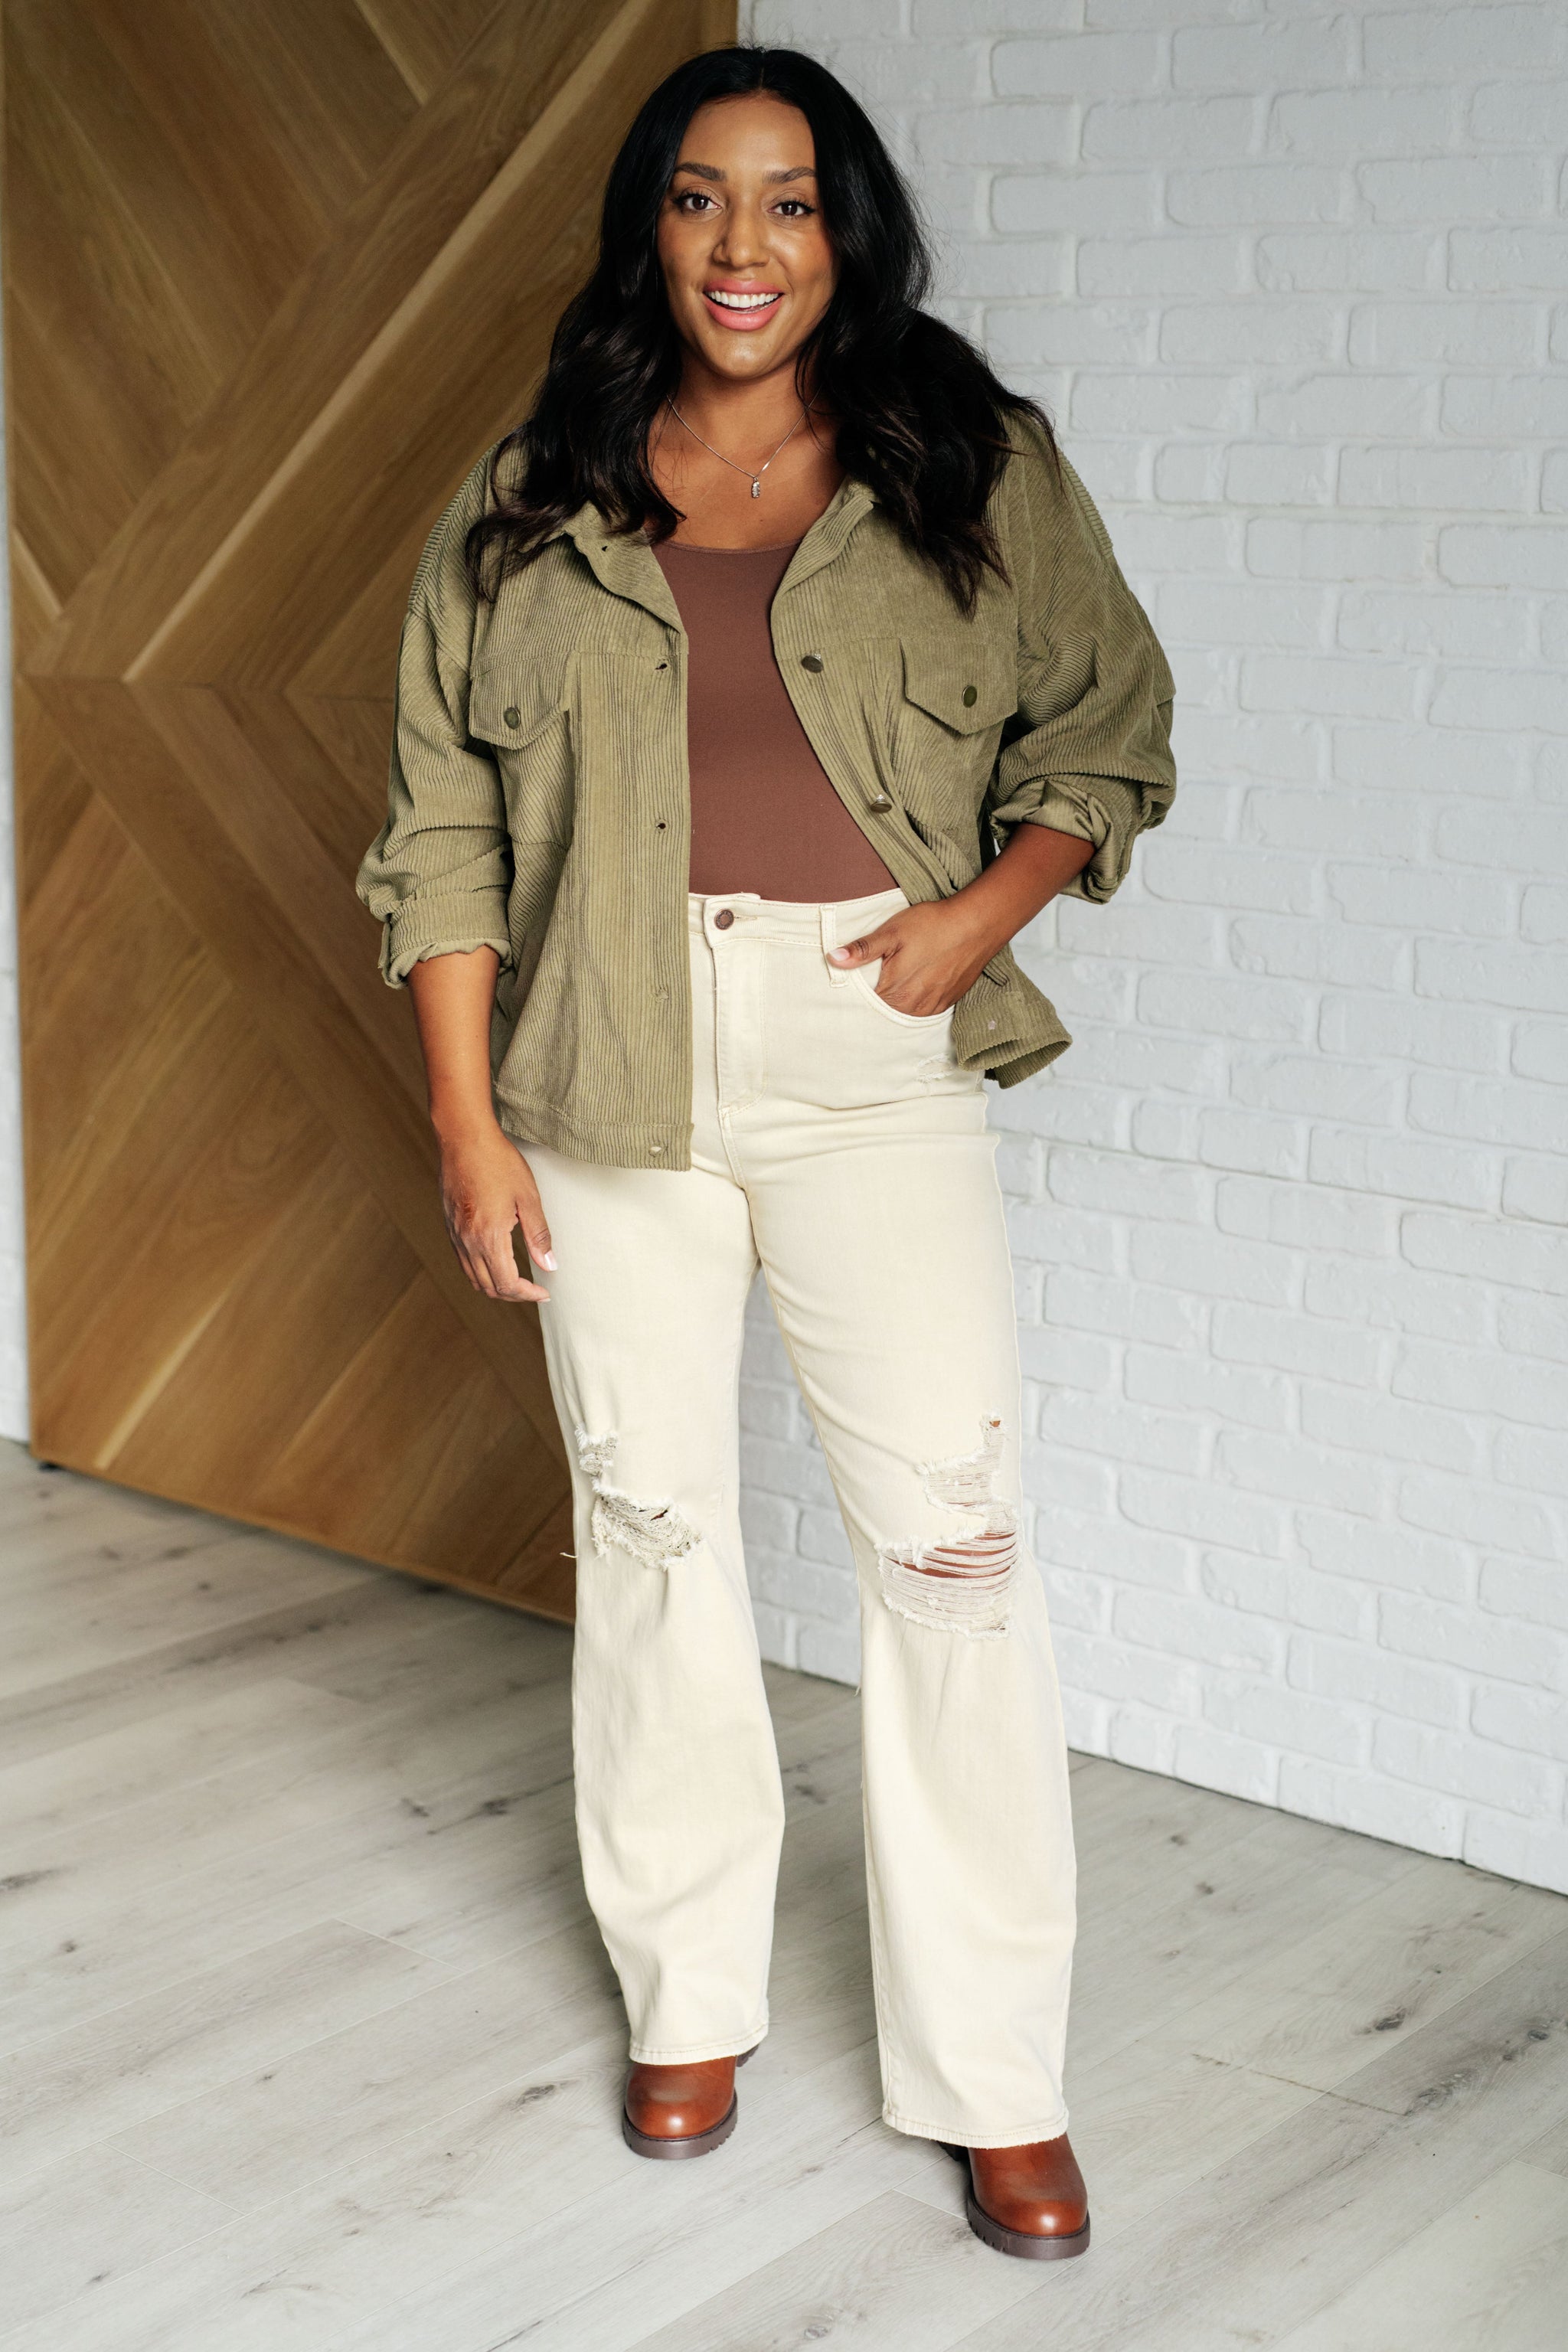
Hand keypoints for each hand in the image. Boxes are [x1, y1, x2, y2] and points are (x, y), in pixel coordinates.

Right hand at [435, 1119, 554, 1302]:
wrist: (463, 1139)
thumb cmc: (497, 1162)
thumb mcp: (528, 1198)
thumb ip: (539, 1235)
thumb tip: (549, 1265)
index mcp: (489, 1237)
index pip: (507, 1284)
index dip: (528, 1295)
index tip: (544, 1292)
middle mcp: (467, 1242)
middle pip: (489, 1287)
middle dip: (514, 1295)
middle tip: (534, 1290)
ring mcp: (455, 1235)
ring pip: (473, 1278)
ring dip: (496, 1286)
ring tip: (517, 1282)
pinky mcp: (449, 1226)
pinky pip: (463, 1262)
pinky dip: (481, 1272)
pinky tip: (496, 1262)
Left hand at [827, 897, 996, 1015]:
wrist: (977, 924)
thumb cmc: (933, 925)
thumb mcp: (891, 932)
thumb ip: (862, 950)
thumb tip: (833, 959)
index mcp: (895, 994)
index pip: (865, 1008)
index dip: (855, 999)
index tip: (848, 991)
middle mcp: (914, 1008)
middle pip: (884, 1013)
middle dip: (874, 1003)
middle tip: (870, 986)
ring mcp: (932, 1007)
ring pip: (904, 1014)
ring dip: (895, 1004)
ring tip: (892, 985)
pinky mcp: (946, 1002)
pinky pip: (922, 1010)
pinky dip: (913, 1003)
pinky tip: (912, 987)